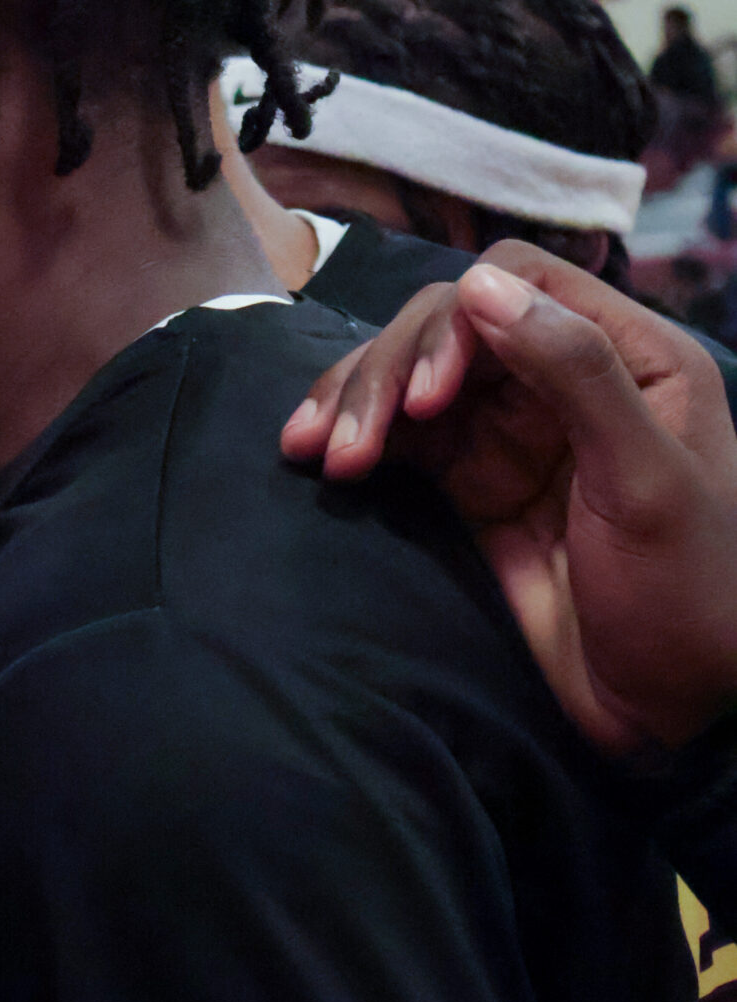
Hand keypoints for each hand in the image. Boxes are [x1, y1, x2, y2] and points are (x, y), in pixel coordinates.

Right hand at [281, 243, 736, 753]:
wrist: (675, 718)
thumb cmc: (689, 598)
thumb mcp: (646, 482)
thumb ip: (574, 372)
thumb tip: (477, 284)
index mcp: (632, 355)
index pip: (523, 282)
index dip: (458, 320)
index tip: (428, 396)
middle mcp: (569, 375)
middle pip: (452, 324)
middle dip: (390, 371)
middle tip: (348, 445)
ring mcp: (516, 431)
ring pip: (415, 375)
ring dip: (357, 401)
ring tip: (312, 451)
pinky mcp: (475, 484)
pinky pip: (404, 437)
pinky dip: (356, 438)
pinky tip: (315, 455)